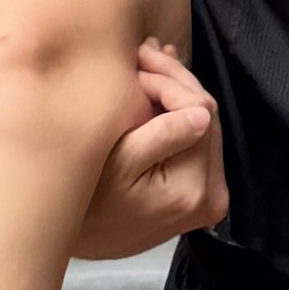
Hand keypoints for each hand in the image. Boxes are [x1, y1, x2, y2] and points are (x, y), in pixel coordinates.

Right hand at [67, 44, 225, 259]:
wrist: (75, 239)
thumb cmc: (88, 201)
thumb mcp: (119, 165)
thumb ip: (161, 137)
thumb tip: (201, 112)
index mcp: (196, 188)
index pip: (199, 111)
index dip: (169, 79)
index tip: (137, 60)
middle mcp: (213, 194)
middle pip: (206, 114)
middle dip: (174, 78)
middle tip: (142, 49)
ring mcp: (209, 193)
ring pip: (201, 121)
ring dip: (174, 89)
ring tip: (149, 59)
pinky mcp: (198, 190)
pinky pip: (194, 139)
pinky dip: (175, 110)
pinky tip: (157, 85)